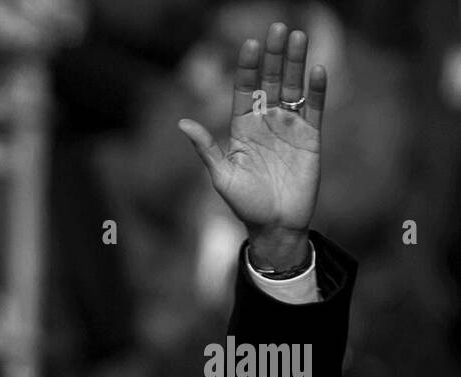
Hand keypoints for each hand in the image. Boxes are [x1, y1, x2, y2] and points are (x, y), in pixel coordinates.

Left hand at [178, 23, 325, 270]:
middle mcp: (267, 124)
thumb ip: (205, 148)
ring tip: (298, 36)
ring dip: (296, 63)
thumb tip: (182, 123)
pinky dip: (317, 90)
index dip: (248, 68)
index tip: (250, 44)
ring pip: (294, 88)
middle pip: (272, 81)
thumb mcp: (221, 177)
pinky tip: (317, 70)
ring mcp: (290, 129)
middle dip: (274, 55)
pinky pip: (315, 109)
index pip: (245, 90)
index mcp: (243, 130)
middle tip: (278, 27)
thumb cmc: (245, 205)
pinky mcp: (312, 139)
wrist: (275, 227)